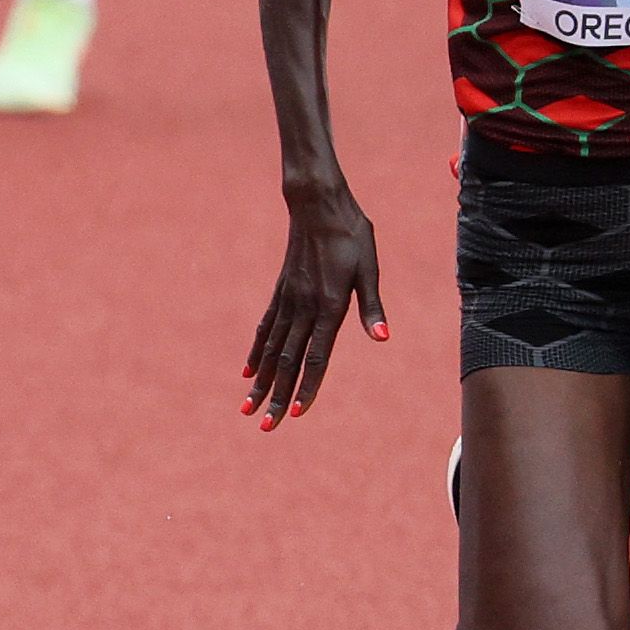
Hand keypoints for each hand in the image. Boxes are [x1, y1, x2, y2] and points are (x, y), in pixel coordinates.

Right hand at [244, 186, 386, 426]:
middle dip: (276, 396)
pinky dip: (255, 351)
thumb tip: (383, 338)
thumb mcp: (369, 268)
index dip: (308, 386)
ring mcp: (288, 300)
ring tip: (247, 407)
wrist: (317, 204)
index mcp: (328, 306)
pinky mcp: (281, 292)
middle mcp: (303, 307)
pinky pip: (265, 328)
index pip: (316, 356)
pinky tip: (246, 370)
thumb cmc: (351, 235)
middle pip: (287, 361)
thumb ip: (371, 306)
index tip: (297, 413)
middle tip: (265, 426)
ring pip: (271, 349)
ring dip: (260, 381)